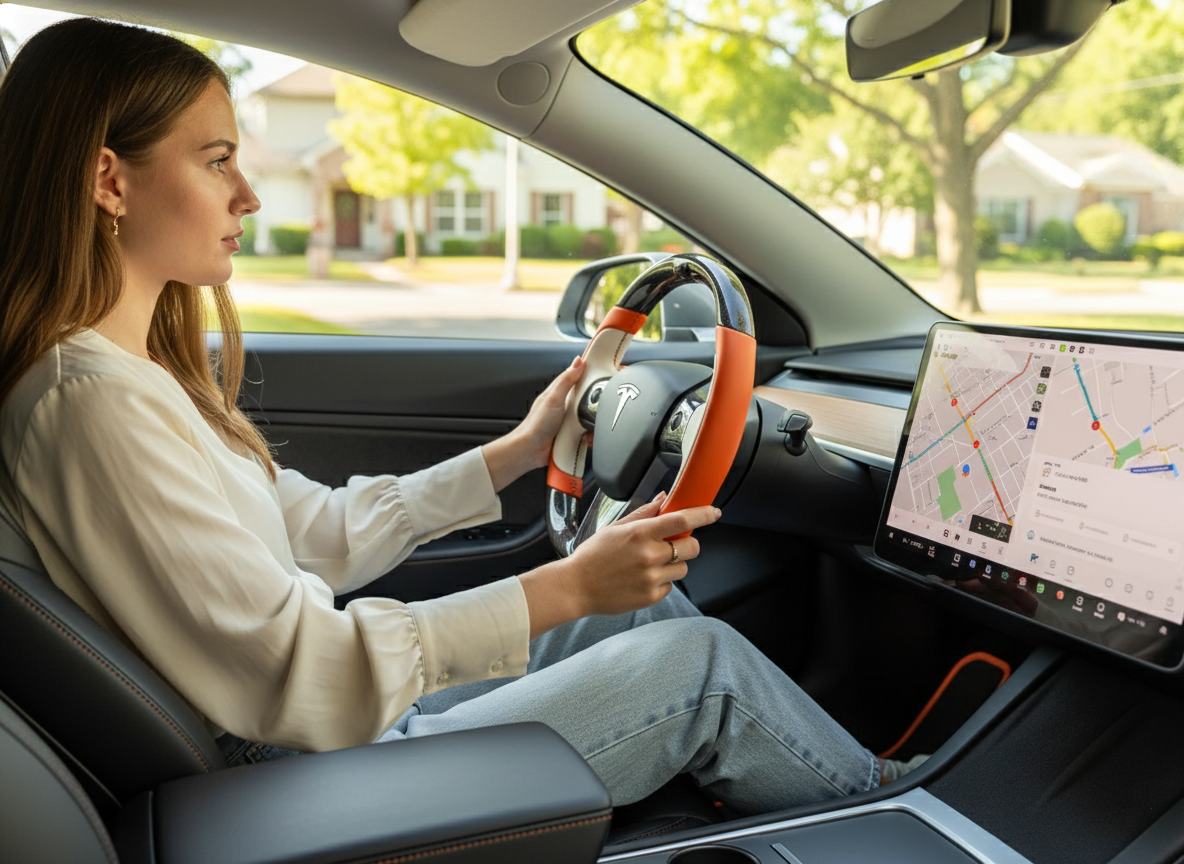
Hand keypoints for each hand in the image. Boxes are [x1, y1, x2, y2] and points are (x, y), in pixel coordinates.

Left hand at [482, 356, 585, 491]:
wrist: (531, 450)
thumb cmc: (536, 425)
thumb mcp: (553, 398)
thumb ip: (566, 380)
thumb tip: (578, 361)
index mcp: (560, 393)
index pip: (579, 378)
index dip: (591, 375)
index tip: (605, 373)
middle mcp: (566, 406)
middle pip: (589, 398)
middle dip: (595, 404)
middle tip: (597, 407)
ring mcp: (570, 421)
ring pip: (591, 417)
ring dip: (592, 423)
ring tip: (587, 426)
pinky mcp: (574, 435)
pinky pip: (588, 432)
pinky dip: (590, 436)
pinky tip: (586, 438)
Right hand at [517, 493, 721, 636]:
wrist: (576, 587)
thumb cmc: (593, 556)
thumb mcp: (616, 527)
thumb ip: (644, 513)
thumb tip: (664, 499)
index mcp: (640, 533)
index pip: (681, 520)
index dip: (702, 514)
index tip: (713, 512)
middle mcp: (648, 555)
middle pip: (692, 547)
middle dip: (687, 544)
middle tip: (673, 545)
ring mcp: (651, 578)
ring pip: (683, 568)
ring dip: (674, 564)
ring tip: (651, 564)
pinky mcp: (651, 597)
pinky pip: (670, 586)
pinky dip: (662, 581)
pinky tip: (642, 578)